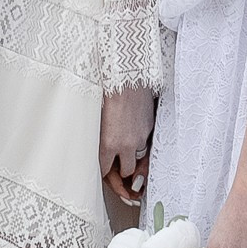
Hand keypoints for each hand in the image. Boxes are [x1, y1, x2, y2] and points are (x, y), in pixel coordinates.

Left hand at [100, 85, 153, 208]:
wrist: (126, 75)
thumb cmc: (106, 92)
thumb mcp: (95, 119)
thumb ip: (98, 138)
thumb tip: (98, 149)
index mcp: (108, 144)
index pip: (105, 170)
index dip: (103, 172)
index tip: (102, 170)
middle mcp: (127, 144)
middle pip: (126, 171)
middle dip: (120, 170)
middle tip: (116, 166)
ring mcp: (141, 137)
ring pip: (138, 158)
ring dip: (132, 157)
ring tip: (125, 152)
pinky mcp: (150, 127)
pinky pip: (146, 142)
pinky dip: (140, 142)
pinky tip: (133, 134)